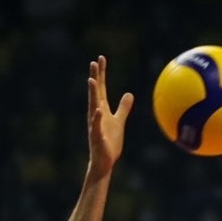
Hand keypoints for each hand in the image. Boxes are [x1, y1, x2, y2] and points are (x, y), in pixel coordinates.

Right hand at [86, 55, 132, 175]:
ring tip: (92, 80)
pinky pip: (96, 126)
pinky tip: (98, 110)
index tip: (101, 59)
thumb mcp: (119, 121)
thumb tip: (129, 94)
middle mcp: (96, 114)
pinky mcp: (97, 137)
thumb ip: (123, 108)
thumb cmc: (110, 141)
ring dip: (92, 93)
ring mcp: (95, 124)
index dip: (101, 74)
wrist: (104, 161)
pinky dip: (97, 118)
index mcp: (102, 109)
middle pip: (96, 93)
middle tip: (94, 62)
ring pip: (93, 106)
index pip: (102, 88)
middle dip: (95, 78)